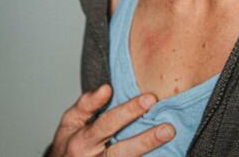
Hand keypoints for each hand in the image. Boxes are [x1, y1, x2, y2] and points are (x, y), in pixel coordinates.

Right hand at [49, 84, 175, 155]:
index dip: (128, 111)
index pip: (106, 124)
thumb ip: (86, 104)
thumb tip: (107, 88)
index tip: (150, 98)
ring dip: (149, 151)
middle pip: (121, 151)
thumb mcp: (70, 122)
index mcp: (80, 141)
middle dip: (145, 140)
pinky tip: (164, 153)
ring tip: (168, 137)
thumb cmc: (70, 143)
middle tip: (168, 127)